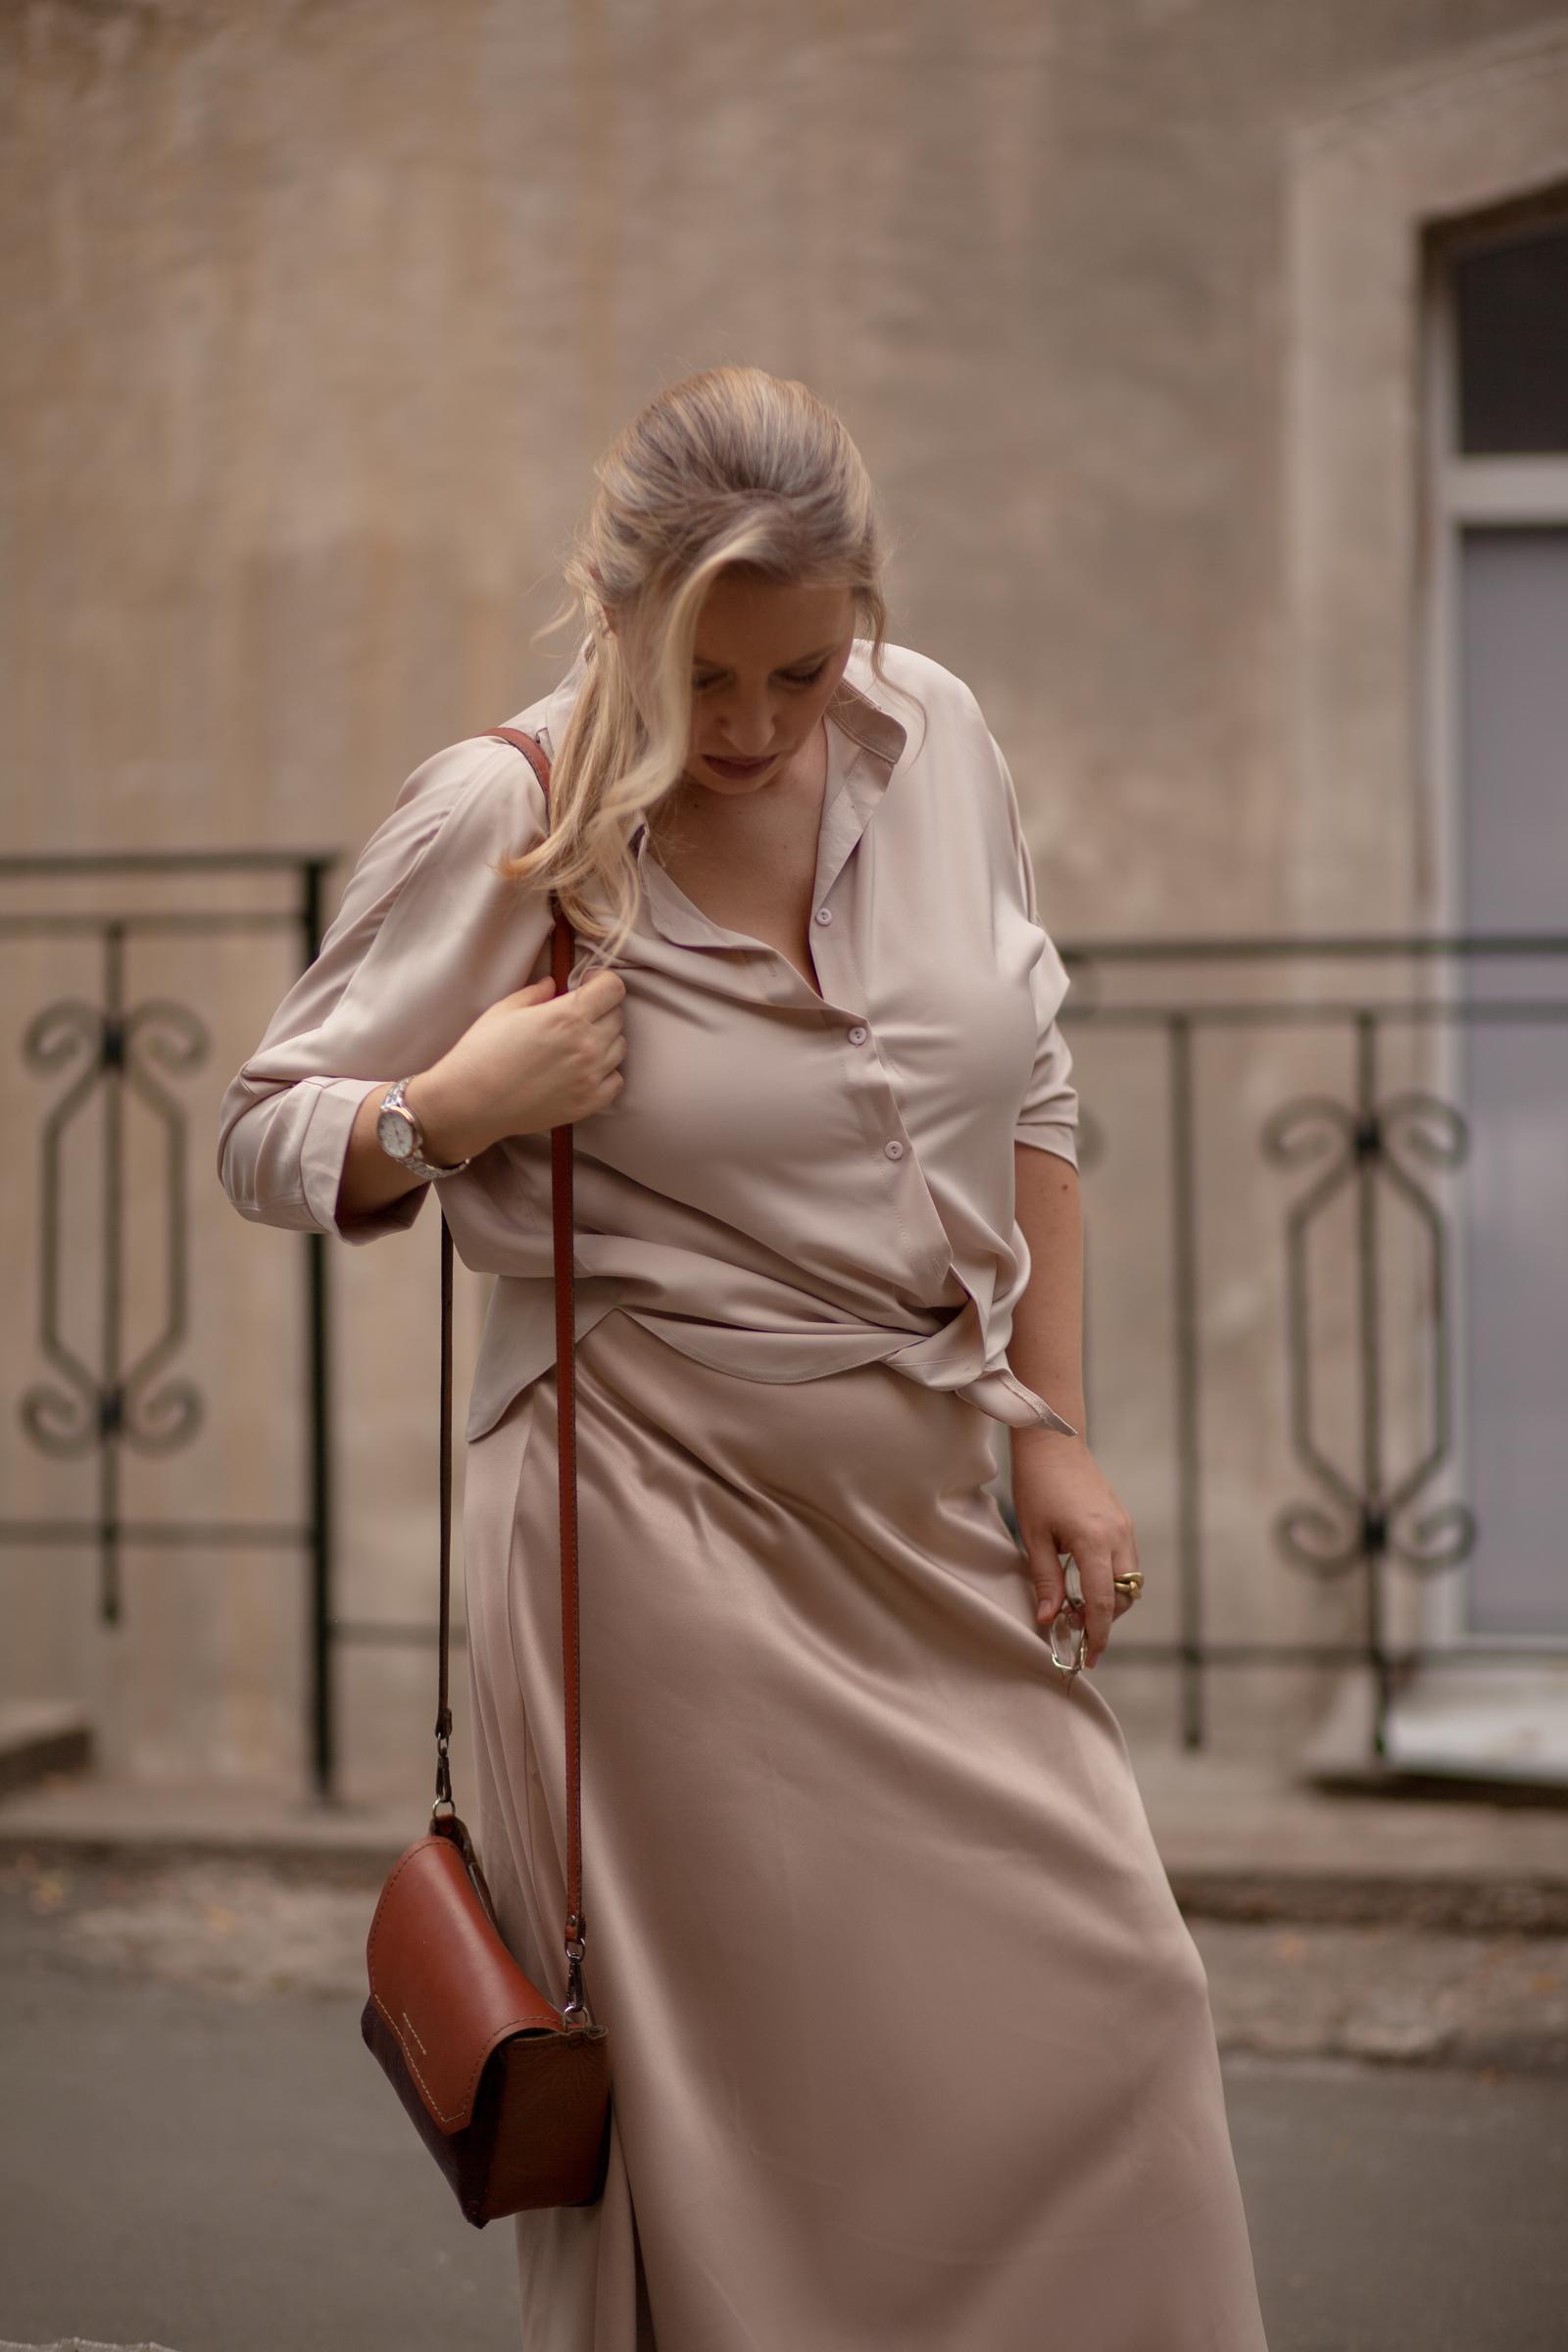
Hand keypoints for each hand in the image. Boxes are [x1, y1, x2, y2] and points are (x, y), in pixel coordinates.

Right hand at [408, 968, 626, 1161]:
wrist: (470, 1103)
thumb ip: (536, 993)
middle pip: (617, 1016)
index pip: (614, 988)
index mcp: (568, 1016)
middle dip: (600, 1010)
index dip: (602, 981)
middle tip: (576, 1016)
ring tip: (576, 1044)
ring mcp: (591, 1076)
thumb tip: (553, 984)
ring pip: (619, 1047)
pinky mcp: (589, 1103)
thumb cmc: (482, 1052)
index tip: (587, 985)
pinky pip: (616, 1079)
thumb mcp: (504, 1010)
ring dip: (604, 1040)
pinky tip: (582, 1070)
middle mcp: (587, 1045)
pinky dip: (605, 1072)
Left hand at [1011, 1438, 1139, 1668]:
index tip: (1089, 1658)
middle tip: (1073, 1628)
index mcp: (1094, 1541)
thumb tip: (1049, 1621)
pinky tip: (1086, 1582)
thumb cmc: (1037, 1486)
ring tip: (1076, 1606)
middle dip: (1104, 1620)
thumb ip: (1045, 1581)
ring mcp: (1125, 1529)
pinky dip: (1113, 1582)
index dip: (1096, 1634)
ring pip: (1130, 1583)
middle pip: (1124, 1597)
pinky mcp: (1124, 1523)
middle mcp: (1118, 1536)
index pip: (1102, 1602)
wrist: (1054, 1444)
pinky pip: (1128, 1564)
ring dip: (1109, 1601)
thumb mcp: (1034, 1536)